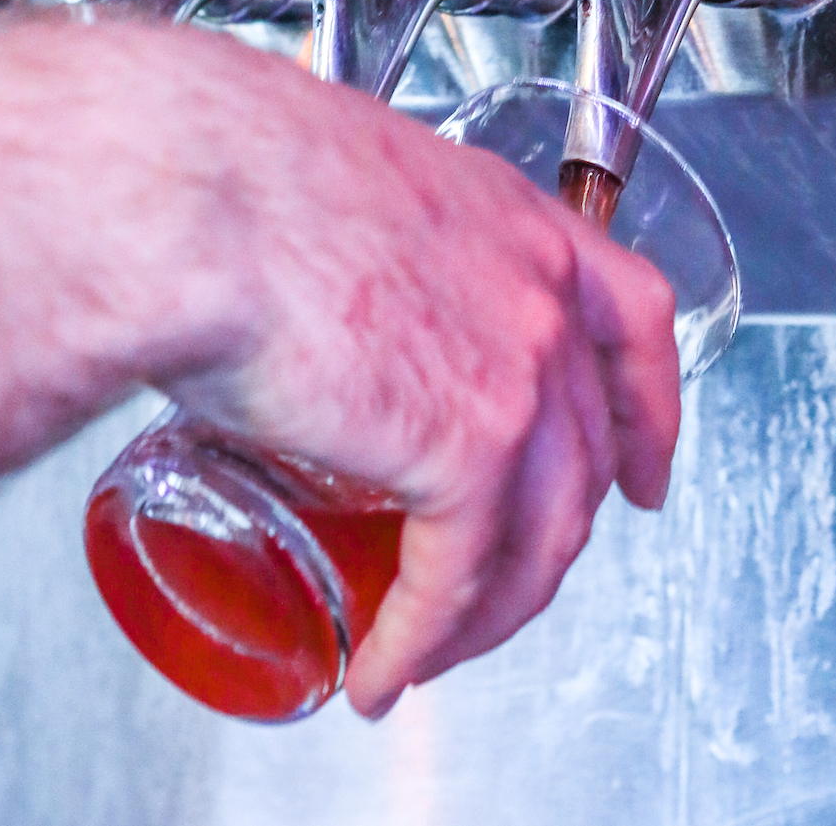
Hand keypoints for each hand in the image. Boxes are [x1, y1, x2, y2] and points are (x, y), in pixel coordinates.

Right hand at [74, 21, 678, 717]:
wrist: (187, 191)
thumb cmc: (218, 167)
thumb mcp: (331, 186)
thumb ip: (347, 245)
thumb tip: (286, 297)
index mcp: (506, 214)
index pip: (633, 316)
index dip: (648, 411)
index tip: (648, 470)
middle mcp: (535, 285)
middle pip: (587, 448)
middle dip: (548, 541)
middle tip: (501, 592)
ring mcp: (517, 365)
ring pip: (541, 533)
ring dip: (483, 616)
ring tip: (423, 654)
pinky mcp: (467, 444)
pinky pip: (461, 578)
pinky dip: (421, 642)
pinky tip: (382, 669)